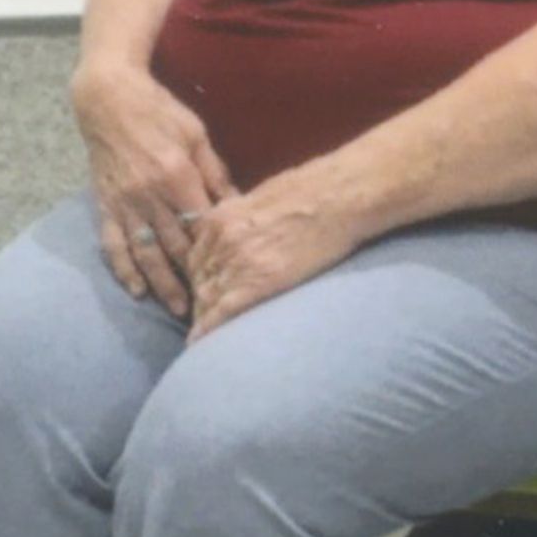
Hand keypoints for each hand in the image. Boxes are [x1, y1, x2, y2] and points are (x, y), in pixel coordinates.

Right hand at [70, 58, 233, 311]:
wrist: (107, 98)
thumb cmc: (159, 111)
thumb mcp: (196, 135)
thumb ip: (215, 173)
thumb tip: (239, 205)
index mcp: (176, 176)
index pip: (202, 225)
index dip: (216, 251)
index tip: (233, 272)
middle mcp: (149, 195)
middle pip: (175, 246)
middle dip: (195, 276)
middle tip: (214, 302)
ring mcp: (124, 203)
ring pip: (145, 253)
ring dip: (163, 284)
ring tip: (180, 309)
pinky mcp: (105, 205)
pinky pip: (113, 244)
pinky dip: (124, 270)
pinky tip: (137, 290)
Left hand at [183, 169, 361, 339]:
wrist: (339, 197)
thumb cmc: (313, 190)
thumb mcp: (263, 198)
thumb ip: (242, 219)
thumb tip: (243, 235)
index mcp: (220, 218)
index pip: (196, 257)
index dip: (199, 278)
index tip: (204, 292)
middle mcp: (220, 240)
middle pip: (198, 279)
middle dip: (199, 300)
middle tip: (204, 319)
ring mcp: (236, 261)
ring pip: (206, 297)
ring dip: (204, 317)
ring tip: (205, 337)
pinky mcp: (257, 282)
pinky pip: (221, 312)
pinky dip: (207, 331)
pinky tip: (199, 345)